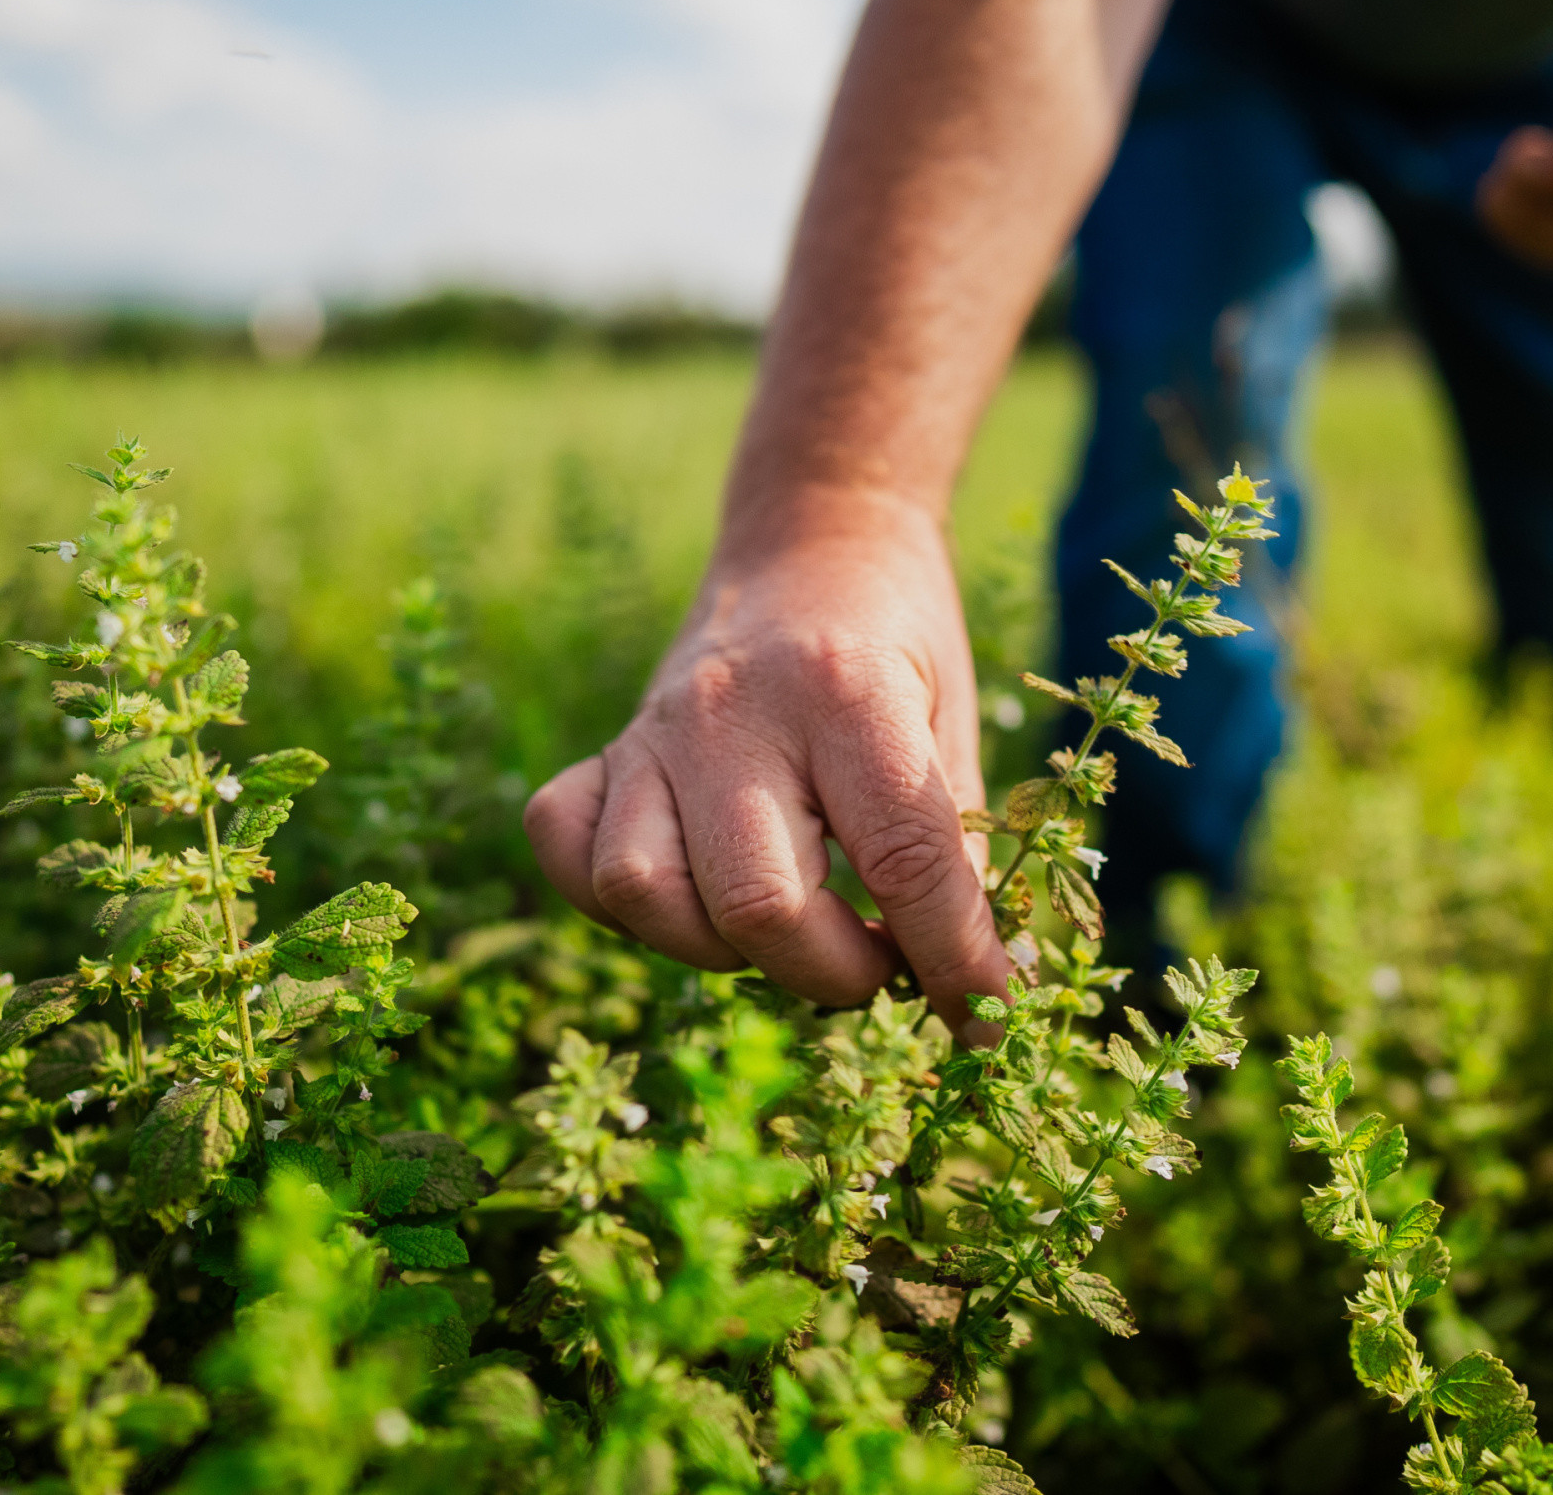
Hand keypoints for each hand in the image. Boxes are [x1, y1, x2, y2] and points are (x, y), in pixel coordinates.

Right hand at [523, 487, 1008, 1036]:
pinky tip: (693, 890)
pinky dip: (618, 899)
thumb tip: (980, 994)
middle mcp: (735, 709)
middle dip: (835, 973)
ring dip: (722, 947)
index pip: (903, 860)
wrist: (813, 538)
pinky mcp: (608, 746)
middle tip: (879, 962)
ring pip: (645, 889)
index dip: (953, 959)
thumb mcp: (955, 727)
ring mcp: (656, 728)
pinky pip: (568, 849)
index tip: (984, 1013)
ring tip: (787, 928)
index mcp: (850, 693)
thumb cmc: (901, 644)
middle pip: (759, 904)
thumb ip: (955, 857)